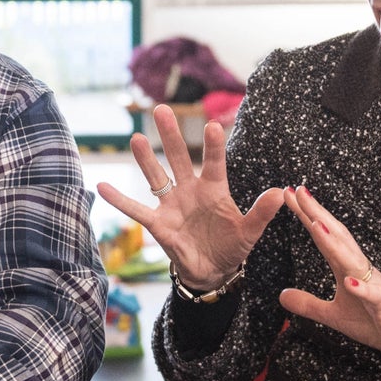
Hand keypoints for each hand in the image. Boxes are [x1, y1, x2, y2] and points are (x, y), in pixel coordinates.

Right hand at [96, 104, 283, 288]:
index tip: (213, 125)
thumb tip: (279, 193)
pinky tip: (102, 186)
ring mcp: (172, 206)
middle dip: (171, 136)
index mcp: (215, 190)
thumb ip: (260, 213)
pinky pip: (136, 210)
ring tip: (136, 138)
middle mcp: (190, 191)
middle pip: (180, 159)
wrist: (212, 271)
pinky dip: (119, 200)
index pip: (215, 163)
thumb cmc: (231, 247)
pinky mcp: (158, 224)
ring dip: (146, 160)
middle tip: (163, 109)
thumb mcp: (249, 233)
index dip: (214, 147)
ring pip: (157, 178)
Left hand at [278, 186, 380, 373]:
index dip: (307, 216)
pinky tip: (348, 281)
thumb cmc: (378, 323)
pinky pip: (374, 296)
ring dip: (336, 244)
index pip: (325, 237)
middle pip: (338, 237)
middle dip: (318, 214)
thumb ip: (309, 304)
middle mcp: (361, 271)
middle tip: (298, 191)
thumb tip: (282, 296)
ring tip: (317, 224)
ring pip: (353, 261)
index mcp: (348, 269)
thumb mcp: (335, 317)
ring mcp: (375, 287)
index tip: (290, 194)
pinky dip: (362, 289)